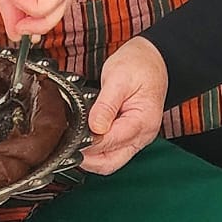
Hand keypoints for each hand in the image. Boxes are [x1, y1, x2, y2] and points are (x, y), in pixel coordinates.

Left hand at [80, 36, 166, 174]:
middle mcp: (143, 135)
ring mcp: (138, 137)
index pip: (110, 142)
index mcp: (142, 121)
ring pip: (111, 160)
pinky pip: (113, 151)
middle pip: (111, 162)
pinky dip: (97, 150)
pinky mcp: (131, 134)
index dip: (88, 143)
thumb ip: (106, 105)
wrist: (154, 58)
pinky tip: (85, 139)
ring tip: (73, 143)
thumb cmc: (140, 64)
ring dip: (91, 157)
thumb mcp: (119, 78)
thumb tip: (94, 128)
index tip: (70, 139)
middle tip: (67, 147)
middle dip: (87, 160)